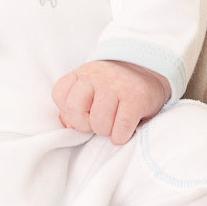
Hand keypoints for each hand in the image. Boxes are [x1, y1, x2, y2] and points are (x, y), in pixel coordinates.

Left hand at [51, 60, 169, 144]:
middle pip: (75, 110)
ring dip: (106, 131)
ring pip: (99, 122)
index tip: (84, 112)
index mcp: (81, 75)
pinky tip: (123, 132)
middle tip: (97, 122)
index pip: (59, 94)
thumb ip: (73, 107)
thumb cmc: (112, 87)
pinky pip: (121, 128)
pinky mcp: (136, 99)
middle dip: (85, 124)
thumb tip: (68, 125)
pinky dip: (120, 136)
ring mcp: (116, 87)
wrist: (147, 69)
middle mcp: (96, 77)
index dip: (69, 111)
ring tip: (113, 124)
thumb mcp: (89, 89)